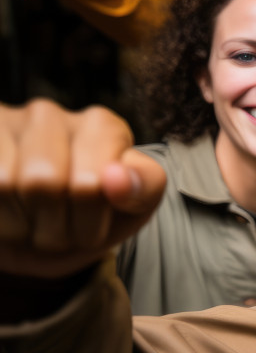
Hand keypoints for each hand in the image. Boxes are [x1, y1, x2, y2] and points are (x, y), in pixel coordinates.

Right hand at [0, 99, 165, 279]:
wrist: (35, 238)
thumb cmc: (89, 217)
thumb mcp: (131, 208)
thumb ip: (143, 188)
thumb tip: (118, 178)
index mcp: (102, 126)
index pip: (91, 183)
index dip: (91, 220)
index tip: (95, 225)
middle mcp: (51, 115)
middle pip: (44, 183)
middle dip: (54, 227)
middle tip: (61, 233)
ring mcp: (6, 122)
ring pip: (6, 185)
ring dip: (20, 226)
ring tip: (33, 223)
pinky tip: (8, 212)